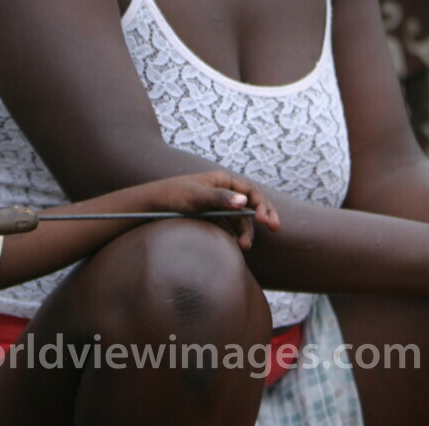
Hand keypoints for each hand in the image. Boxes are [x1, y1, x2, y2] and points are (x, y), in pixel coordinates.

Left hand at [142, 171, 279, 249]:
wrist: (153, 206)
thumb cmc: (173, 195)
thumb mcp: (195, 196)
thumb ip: (219, 198)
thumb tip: (243, 200)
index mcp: (224, 180)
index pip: (250, 191)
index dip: (261, 204)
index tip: (264, 220)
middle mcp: (225, 192)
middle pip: (252, 203)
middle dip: (264, 215)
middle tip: (275, 227)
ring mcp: (220, 206)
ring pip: (242, 219)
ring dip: (248, 231)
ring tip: (244, 247)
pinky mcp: (214, 219)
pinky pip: (232, 227)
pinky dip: (238, 235)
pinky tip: (237, 245)